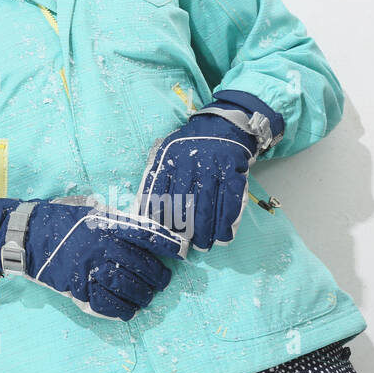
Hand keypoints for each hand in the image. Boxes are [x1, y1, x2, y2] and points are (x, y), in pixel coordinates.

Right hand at [0, 195, 187, 320]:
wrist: (27, 236)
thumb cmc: (59, 220)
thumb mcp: (88, 209)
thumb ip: (114, 218)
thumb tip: (142, 227)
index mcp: (106, 224)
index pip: (147, 234)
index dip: (168, 244)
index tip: (182, 252)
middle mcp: (102, 246)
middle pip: (144, 266)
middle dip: (159, 276)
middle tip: (162, 280)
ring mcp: (91, 269)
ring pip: (131, 288)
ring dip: (144, 295)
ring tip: (147, 295)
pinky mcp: (79, 288)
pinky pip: (109, 304)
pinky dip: (124, 310)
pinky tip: (129, 310)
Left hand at [135, 90, 284, 250]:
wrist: (221, 127)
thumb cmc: (188, 146)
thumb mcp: (166, 153)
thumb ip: (154, 178)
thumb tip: (141, 209)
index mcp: (170, 159)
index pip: (161, 192)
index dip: (161, 217)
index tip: (162, 234)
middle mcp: (190, 163)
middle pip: (185, 203)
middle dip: (184, 228)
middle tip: (185, 245)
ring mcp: (213, 168)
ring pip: (207, 205)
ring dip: (205, 230)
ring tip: (203, 245)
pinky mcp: (233, 172)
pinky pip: (230, 201)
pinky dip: (227, 221)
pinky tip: (222, 236)